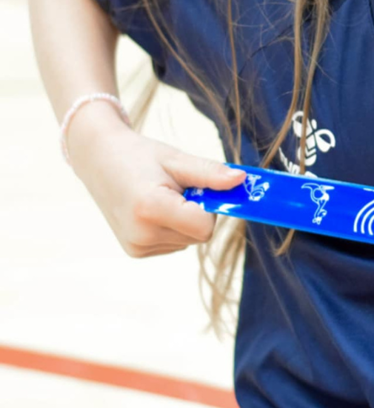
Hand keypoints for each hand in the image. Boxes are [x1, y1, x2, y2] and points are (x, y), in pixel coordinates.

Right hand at [67, 105, 245, 256]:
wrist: (99, 159)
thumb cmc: (140, 155)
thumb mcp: (177, 160)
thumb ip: (210, 174)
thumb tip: (242, 181)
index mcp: (151, 209)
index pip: (206, 227)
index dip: (209, 206)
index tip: (197, 187)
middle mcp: (142, 235)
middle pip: (199, 235)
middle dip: (198, 211)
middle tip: (177, 187)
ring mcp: (136, 247)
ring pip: (188, 240)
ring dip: (185, 220)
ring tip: (161, 196)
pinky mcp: (135, 251)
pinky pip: (174, 243)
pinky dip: (172, 227)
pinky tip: (153, 209)